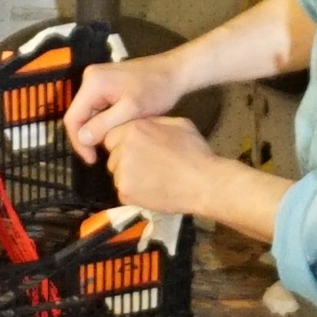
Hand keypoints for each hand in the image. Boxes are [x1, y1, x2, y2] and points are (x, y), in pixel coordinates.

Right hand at [59, 45, 186, 154]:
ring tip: (110, 147)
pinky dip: (103, 122)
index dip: (79, 142)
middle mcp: (90, 79)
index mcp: (93, 83)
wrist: (174, 72)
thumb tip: (82, 139)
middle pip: (79, 115)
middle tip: (101, 157)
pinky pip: (97, 108)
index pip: (73, 118)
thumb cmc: (156, 90)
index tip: (92, 159)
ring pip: (88, 114)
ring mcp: (97, 81)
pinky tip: (115, 133)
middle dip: (88, 138)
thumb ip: (105, 124)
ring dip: (96, 131)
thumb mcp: (131, 110)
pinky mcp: (106, 85)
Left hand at [93, 112, 231, 223]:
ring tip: (151, 179)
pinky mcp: (126, 193)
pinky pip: (123, 192)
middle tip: (146, 167)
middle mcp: (124, 149)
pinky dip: (134, 193)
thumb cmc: (195, 153)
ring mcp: (123, 173)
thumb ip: (154, 123)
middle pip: (113, 156)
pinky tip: (152, 190)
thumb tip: (144, 125)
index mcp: (134, 129)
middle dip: (124, 160)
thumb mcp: (178, 124)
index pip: (112, 137)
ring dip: (129, 177)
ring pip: (117, 175)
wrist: (204, 183)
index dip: (123, 144)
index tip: (136, 151)